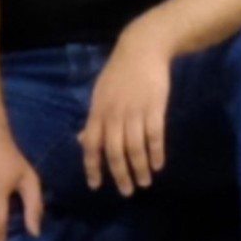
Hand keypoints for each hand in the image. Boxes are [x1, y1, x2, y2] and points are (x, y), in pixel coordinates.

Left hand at [80, 37, 181, 195]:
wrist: (142, 48)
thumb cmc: (119, 72)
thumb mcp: (99, 93)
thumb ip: (94, 119)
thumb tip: (82, 141)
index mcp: (98, 111)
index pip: (92, 145)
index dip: (93, 167)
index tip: (95, 186)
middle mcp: (114, 114)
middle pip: (115, 152)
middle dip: (120, 175)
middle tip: (126, 192)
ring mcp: (135, 111)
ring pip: (135, 148)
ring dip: (139, 168)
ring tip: (144, 183)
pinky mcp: (154, 108)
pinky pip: (154, 136)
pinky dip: (156, 153)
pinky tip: (158, 165)